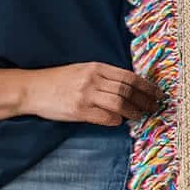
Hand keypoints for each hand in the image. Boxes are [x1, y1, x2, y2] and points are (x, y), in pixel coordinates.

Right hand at [18, 63, 160, 125]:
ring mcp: (85, 95)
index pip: (129, 76)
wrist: (32, 88)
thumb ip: (104, 76)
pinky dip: (116, 120)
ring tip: (140, 116)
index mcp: (96, 67)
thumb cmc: (58, 80)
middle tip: (154, 107)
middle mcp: (93, 79)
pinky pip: (105, 117)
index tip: (158, 93)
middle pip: (127, 90)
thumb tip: (129, 86)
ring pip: (119, 103)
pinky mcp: (78, 110)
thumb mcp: (82, 70)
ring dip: (133, 111)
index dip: (147, 86)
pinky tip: (119, 121)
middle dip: (145, 100)